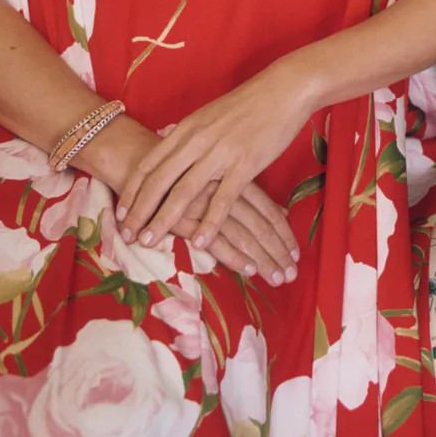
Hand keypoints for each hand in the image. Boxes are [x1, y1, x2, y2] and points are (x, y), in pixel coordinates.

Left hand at [116, 63, 315, 256]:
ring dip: (164, 220)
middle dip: (139, 211)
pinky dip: (209, 224)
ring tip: (149, 242)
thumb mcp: (208, 112)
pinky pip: (222, 200)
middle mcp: (197, 141)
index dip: (132, 190)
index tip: (120, 212)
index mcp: (187, 128)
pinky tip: (200, 243)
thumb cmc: (246, 103)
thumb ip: (186, 130)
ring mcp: (220, 153)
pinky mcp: (245, 164)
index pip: (149, 164)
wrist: (283, 89)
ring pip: (184, 192)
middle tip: (127, 235)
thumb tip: (163, 137)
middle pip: (159, 181)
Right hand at [171, 178, 299, 285]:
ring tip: (278, 279)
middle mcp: (225, 188)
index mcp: (235, 174)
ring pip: (243, 234)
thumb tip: (280, 212)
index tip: (296, 255)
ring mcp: (208, 203)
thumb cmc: (184, 166)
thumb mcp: (219, 173)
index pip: (267, 209)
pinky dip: (235, 256)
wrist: (139, 157)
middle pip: (260, 225)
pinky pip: (216, 240)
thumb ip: (247, 191)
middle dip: (278, 252)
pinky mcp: (188, 217)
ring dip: (263, 259)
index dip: (283, 234)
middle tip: (292, 275)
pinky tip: (249, 269)